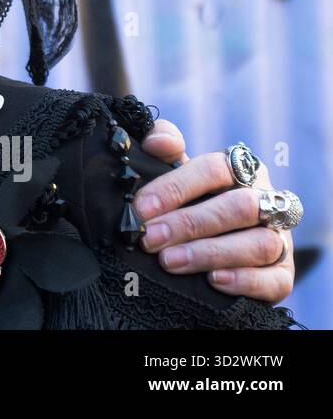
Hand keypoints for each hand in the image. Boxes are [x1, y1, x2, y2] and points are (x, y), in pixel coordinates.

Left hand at [136, 121, 293, 302]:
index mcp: (241, 168)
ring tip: (170, 261)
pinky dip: (245, 280)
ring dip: (211, 252)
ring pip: (259, 244)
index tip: (141, 208)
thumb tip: (159, 142)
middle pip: (239, 207)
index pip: (215, 169)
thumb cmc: (186, 198)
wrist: (204, 242)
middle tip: (150, 238)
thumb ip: (162, 144)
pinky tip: (214, 280)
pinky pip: (276, 280)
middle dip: (189, 223)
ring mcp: (280, 238)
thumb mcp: (171, 169)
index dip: (176, 187)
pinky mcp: (283, 274)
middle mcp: (267, 200)